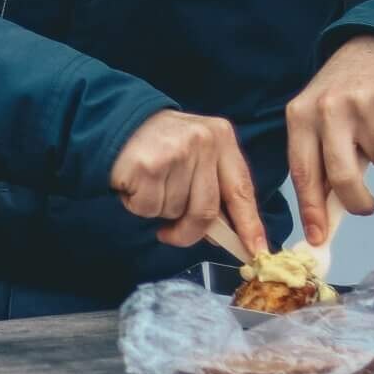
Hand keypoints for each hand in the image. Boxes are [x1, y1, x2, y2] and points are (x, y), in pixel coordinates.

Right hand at [108, 110, 267, 256]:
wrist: (116, 122)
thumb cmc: (162, 145)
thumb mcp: (197, 153)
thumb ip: (214, 187)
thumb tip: (223, 234)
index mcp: (222, 138)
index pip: (241, 191)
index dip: (249, 225)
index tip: (256, 251)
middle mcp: (203, 142)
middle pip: (206, 211)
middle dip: (188, 232)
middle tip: (171, 233)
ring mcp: (176, 152)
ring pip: (175, 211)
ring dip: (159, 209)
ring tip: (150, 184)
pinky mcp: (147, 166)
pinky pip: (149, 208)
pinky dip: (138, 204)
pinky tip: (135, 183)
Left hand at [285, 35, 373, 244]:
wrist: (373, 49)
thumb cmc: (341, 99)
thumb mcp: (317, 121)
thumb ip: (320, 162)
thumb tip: (322, 219)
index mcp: (300, 116)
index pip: (303, 172)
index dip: (311, 210)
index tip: (317, 238)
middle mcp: (327, 107)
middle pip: (342, 176)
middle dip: (357, 201)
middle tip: (365, 206)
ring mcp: (361, 100)